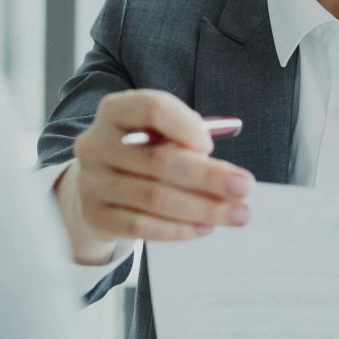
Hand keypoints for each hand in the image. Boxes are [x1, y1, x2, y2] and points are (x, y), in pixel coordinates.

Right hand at [54, 89, 254, 263]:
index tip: (211, 146)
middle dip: (209, 176)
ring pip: (155, 198)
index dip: (186, 126)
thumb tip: (227, 172)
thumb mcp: (157, 133)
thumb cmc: (140, 152)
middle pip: (159, 160)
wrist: (97, 184)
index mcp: (115, 111)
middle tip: (245, 188)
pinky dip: (179, 229)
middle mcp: (97, 144)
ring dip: (203, 208)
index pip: (152, 109)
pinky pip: (142, 226)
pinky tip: (205, 227)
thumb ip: (184, 139)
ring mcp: (93, 182)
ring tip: (236, 214)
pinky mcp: (96, 216)